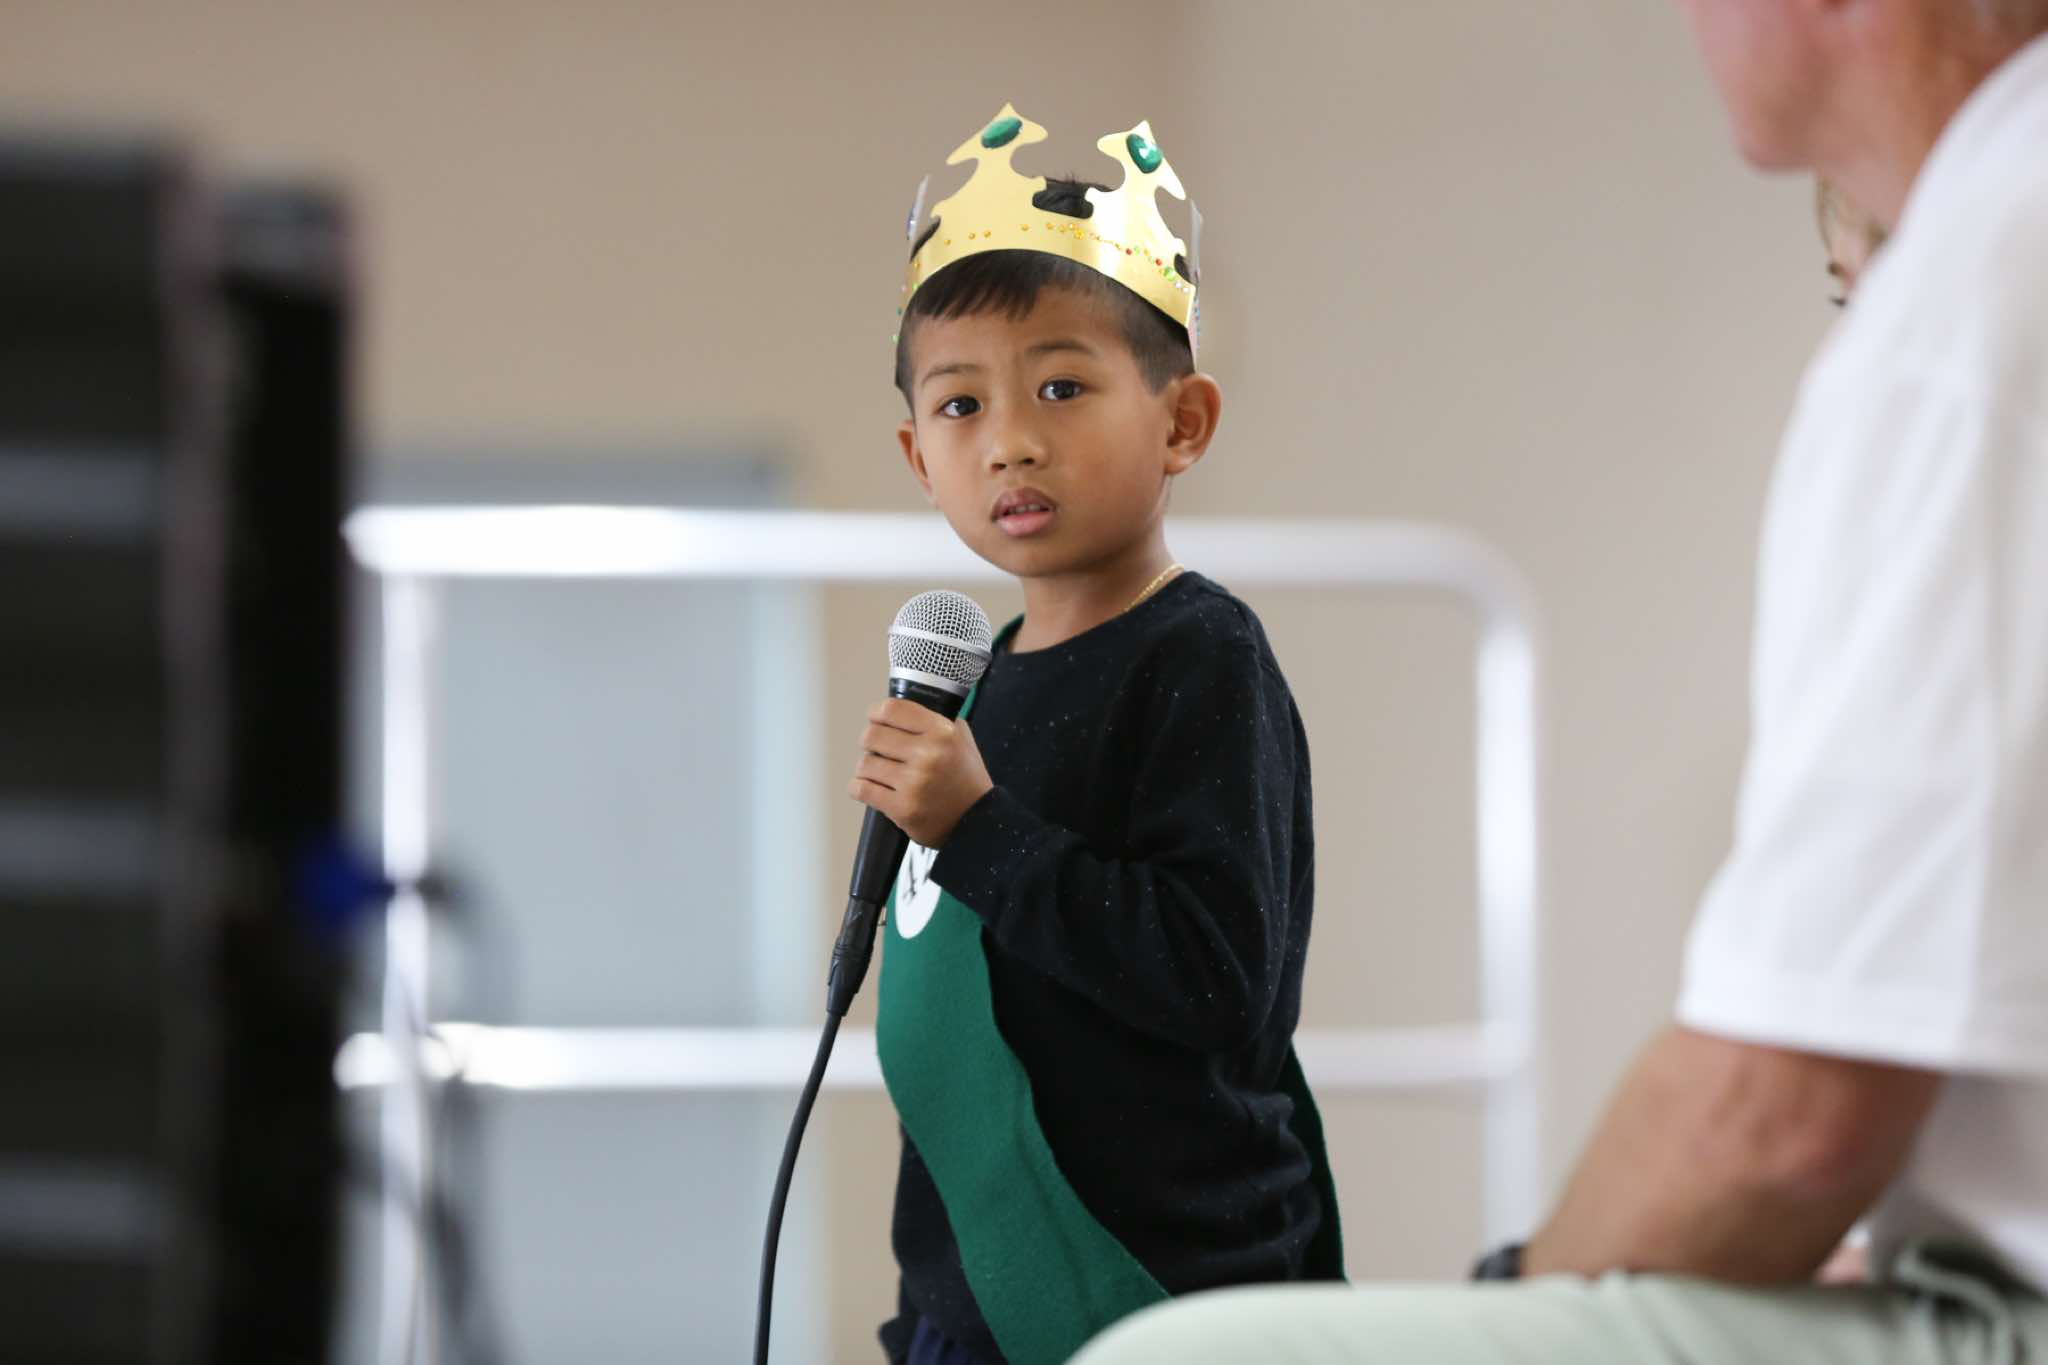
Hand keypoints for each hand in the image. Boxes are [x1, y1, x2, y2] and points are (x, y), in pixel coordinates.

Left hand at [847, 699, 993, 846]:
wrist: (977, 820)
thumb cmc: (966, 779)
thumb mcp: (961, 739)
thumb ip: (934, 721)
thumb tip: (898, 712)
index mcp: (942, 732)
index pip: (892, 709)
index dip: (876, 713)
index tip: (874, 719)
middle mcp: (928, 755)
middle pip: (872, 735)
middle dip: (871, 743)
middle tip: (878, 750)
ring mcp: (914, 783)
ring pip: (864, 763)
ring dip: (867, 767)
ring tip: (879, 772)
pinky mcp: (902, 808)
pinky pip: (861, 789)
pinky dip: (859, 787)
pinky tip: (870, 787)